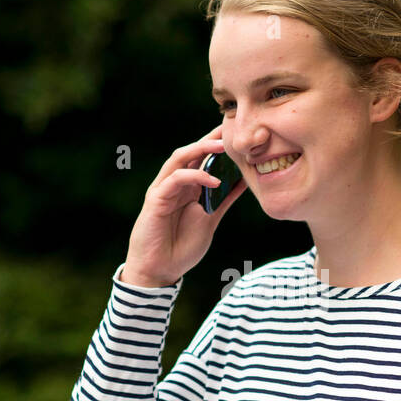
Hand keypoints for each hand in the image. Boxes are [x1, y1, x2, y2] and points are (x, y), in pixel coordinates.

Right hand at [122, 123, 247, 285]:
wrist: (160, 270)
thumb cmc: (181, 247)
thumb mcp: (210, 220)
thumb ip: (223, 201)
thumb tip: (243, 182)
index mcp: (188, 187)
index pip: (202, 158)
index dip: (217, 144)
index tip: (238, 133)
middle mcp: (175, 183)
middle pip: (191, 152)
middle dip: (210, 139)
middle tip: (231, 129)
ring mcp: (164, 189)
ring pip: (180, 158)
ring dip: (201, 149)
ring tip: (223, 147)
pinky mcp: (156, 199)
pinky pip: (175, 179)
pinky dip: (195, 176)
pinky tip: (215, 181)